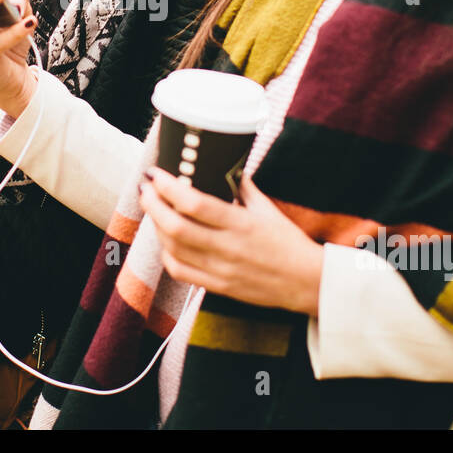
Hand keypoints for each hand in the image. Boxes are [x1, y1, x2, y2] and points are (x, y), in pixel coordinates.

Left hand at [139, 168, 323, 315]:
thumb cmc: (288, 242)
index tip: (156, 173)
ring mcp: (220, 270)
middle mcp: (227, 248)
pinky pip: (180, 271)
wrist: (306, 283)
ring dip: (156, 226)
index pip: (194, 203)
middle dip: (152, 204)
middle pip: (174, 227)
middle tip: (146, 188)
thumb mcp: (267, 209)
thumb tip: (226, 165)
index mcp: (241, 224)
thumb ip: (243, 187)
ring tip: (153, 209)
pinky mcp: (217, 287)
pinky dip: (167, 254)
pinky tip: (166, 240)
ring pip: (172, 249)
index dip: (167, 187)